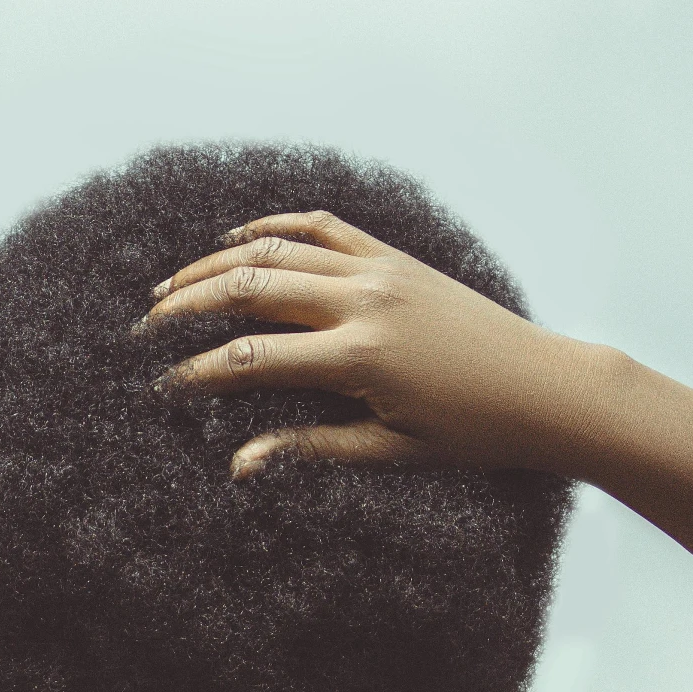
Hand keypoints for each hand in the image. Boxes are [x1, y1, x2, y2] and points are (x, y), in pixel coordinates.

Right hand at [143, 210, 580, 476]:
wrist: (545, 387)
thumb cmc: (474, 431)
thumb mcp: (391, 450)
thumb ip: (310, 448)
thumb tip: (240, 465)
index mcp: (358, 358)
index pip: (252, 359)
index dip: (197, 372)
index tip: (162, 386)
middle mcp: (362, 302)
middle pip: (249, 289)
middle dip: (188, 306)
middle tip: (147, 326)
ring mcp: (379, 271)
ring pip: (277, 249)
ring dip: (217, 263)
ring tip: (174, 285)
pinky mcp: (395, 258)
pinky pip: (323, 227)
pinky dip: (276, 226)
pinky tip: (240, 238)